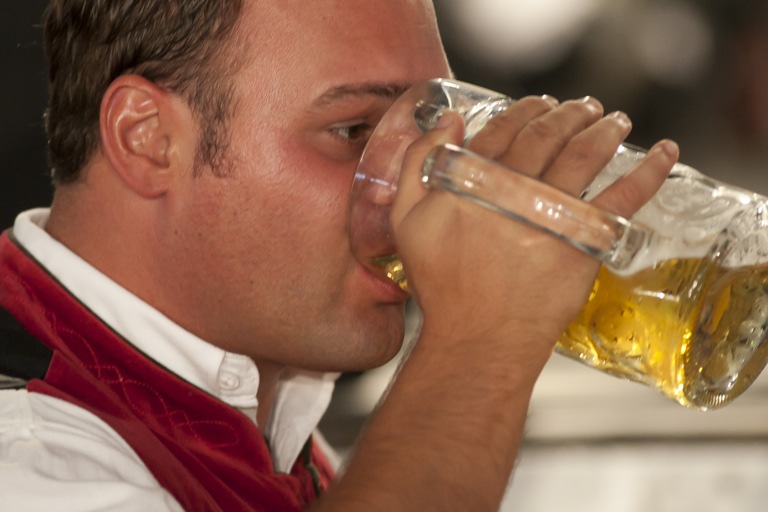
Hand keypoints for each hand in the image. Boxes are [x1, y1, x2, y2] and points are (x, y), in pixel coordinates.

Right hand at [391, 95, 677, 366]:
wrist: (478, 336)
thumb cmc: (442, 285)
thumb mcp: (407, 220)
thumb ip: (418, 163)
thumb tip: (448, 122)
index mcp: (475, 177)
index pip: (506, 127)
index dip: (525, 109)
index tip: (539, 104)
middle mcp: (517, 186)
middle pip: (549, 134)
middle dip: (569, 112)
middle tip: (584, 107)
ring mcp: (554, 211)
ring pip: (586, 153)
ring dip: (604, 128)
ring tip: (615, 120)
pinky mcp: (585, 240)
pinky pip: (625, 197)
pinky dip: (650, 171)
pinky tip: (666, 152)